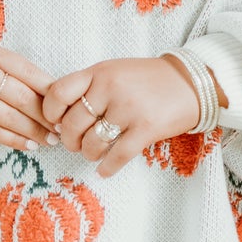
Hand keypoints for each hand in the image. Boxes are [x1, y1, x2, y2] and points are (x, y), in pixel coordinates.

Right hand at [0, 39, 57, 149]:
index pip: (27, 71)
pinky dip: (13, 140)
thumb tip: (49, 92)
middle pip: (21, 96)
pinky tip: (29, 145)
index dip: (50, 90)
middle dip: (46, 115)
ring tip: (50, 139)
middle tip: (63, 126)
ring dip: (34, 131)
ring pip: (9, 117)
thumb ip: (9, 69)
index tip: (65, 103)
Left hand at [41, 56, 210, 177]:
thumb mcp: (114, 71)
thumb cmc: (148, 79)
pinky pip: (117, 156)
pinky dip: (107, 168)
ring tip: (94, 153)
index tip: (57, 123)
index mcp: (99, 72)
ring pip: (92, 143)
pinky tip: (105, 170)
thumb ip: (89, 88)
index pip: (58, 92)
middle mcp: (111, 87)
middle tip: (76, 144)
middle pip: (73, 124)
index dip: (50, 113)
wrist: (190, 82)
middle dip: (70, 141)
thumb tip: (61, 120)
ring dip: (89, 154)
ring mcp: (129, 108)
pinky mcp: (147, 128)